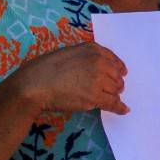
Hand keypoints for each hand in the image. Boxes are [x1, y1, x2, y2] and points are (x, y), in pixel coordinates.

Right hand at [14, 42, 128, 114]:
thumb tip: (96, 68)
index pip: (113, 59)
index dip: (119, 67)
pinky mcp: (95, 97)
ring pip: (115, 90)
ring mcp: (98, 80)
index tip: (123, 73)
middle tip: (114, 89)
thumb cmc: (45, 68)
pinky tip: (124, 110)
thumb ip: (84, 57)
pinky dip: (119, 108)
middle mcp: (98, 62)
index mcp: (92, 49)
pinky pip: (113, 103)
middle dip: (116, 83)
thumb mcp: (68, 53)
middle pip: (116, 76)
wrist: (36, 84)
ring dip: (114, 94)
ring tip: (113, 98)